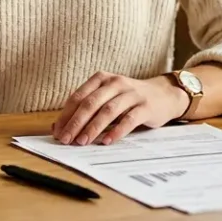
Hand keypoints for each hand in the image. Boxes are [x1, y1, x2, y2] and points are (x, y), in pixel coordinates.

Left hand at [51, 72, 189, 145]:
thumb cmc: (128, 99)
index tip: (58, 132)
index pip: (78, 96)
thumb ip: (85, 110)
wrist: (164, 95)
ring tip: (83, 142)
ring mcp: (132, 94)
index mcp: (101, 78)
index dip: (66, 115)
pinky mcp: (146, 106)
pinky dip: (117, 131)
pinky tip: (107, 141)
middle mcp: (115, 83)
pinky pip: (129, 119)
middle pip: (91, 103)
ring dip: (93, 127)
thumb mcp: (106, 98)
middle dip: (76, 122)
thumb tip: (57, 127)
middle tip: (67, 139)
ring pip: (108, 110)